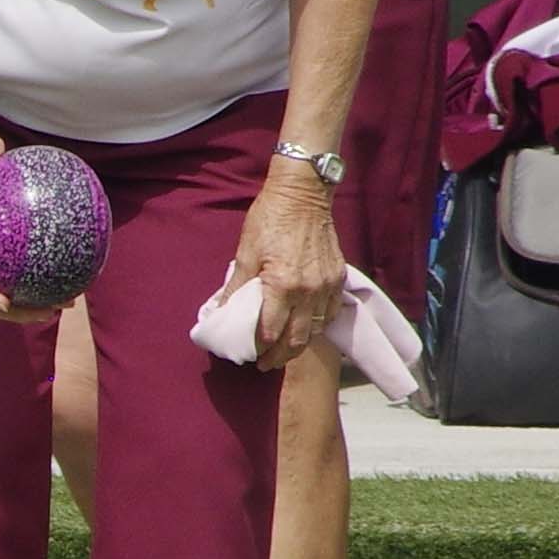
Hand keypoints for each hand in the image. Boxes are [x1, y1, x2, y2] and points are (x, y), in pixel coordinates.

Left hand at [227, 179, 347, 371]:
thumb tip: (221, 310)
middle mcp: (308, 291)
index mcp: (282, 285)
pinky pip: (331, 312)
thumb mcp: (246, 252)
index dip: (261, 348)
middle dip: (280, 356)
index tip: (252, 357)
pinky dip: (319, 324)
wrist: (303, 193)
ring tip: (285, 349)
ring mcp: (327, 285)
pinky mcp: (338, 277)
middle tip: (267, 364)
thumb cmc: (270, 218)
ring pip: (316, 329)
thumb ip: (236, 286)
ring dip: (300, 343)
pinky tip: (308, 326)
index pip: (271, 331)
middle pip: (296, 339)